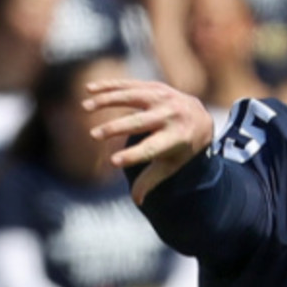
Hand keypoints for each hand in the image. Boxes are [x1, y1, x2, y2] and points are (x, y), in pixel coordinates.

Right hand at [84, 79, 214, 203]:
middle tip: (93, 136)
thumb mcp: (171, 165)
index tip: (113, 162)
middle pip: (139, 122)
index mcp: (176, 139)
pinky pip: (130, 85)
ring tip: (85, 108)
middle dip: (115, 128)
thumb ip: (152, 180)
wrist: (200, 118)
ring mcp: (164, 99)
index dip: (133, 156)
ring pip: (132, 97)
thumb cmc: (181, 148)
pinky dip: (109, 86)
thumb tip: (137, 201)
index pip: (152, 149)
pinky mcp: (155, 87)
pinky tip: (88, 90)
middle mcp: (171, 117)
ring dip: (107, 100)